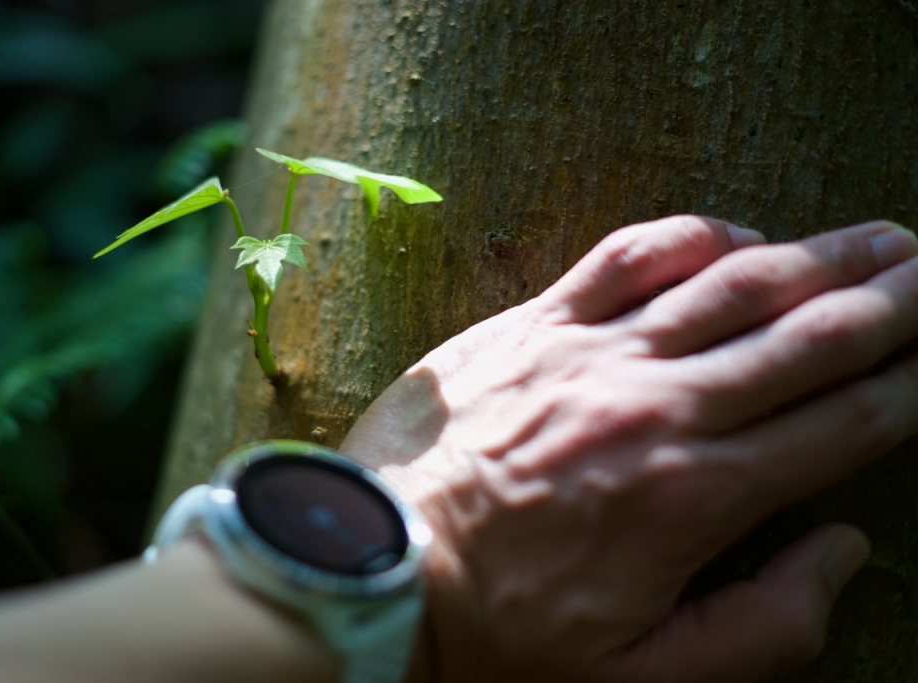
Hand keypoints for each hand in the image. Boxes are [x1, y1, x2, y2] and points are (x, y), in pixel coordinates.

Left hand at [340, 216, 917, 682]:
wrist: (377, 565)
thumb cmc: (503, 631)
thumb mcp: (643, 676)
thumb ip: (764, 626)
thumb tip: (843, 551)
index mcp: (696, 496)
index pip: (840, 426)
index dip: (908, 387)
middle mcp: (657, 407)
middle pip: (804, 339)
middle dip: (889, 304)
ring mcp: (591, 354)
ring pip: (731, 285)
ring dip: (817, 257)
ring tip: (879, 239)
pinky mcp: (531, 325)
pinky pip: (625, 257)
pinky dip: (690, 236)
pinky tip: (735, 235)